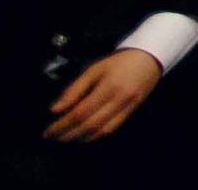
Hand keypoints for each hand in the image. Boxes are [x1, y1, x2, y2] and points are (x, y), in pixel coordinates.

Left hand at [43, 49, 160, 142]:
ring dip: (79, 138)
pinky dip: (94, 136)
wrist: (150, 58)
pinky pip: (111, 129)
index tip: (47, 131)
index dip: (61, 124)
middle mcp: (119, 100)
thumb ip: (75, 89)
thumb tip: (55, 110)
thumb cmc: (118, 62)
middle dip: (67, 134)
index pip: (80, 112)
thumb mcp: (94, 69)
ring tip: (64, 139)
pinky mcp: (131, 112)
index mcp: (108, 86)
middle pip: (89, 124)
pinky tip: (83, 136)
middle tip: (51, 137)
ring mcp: (127, 107)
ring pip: (100, 130)